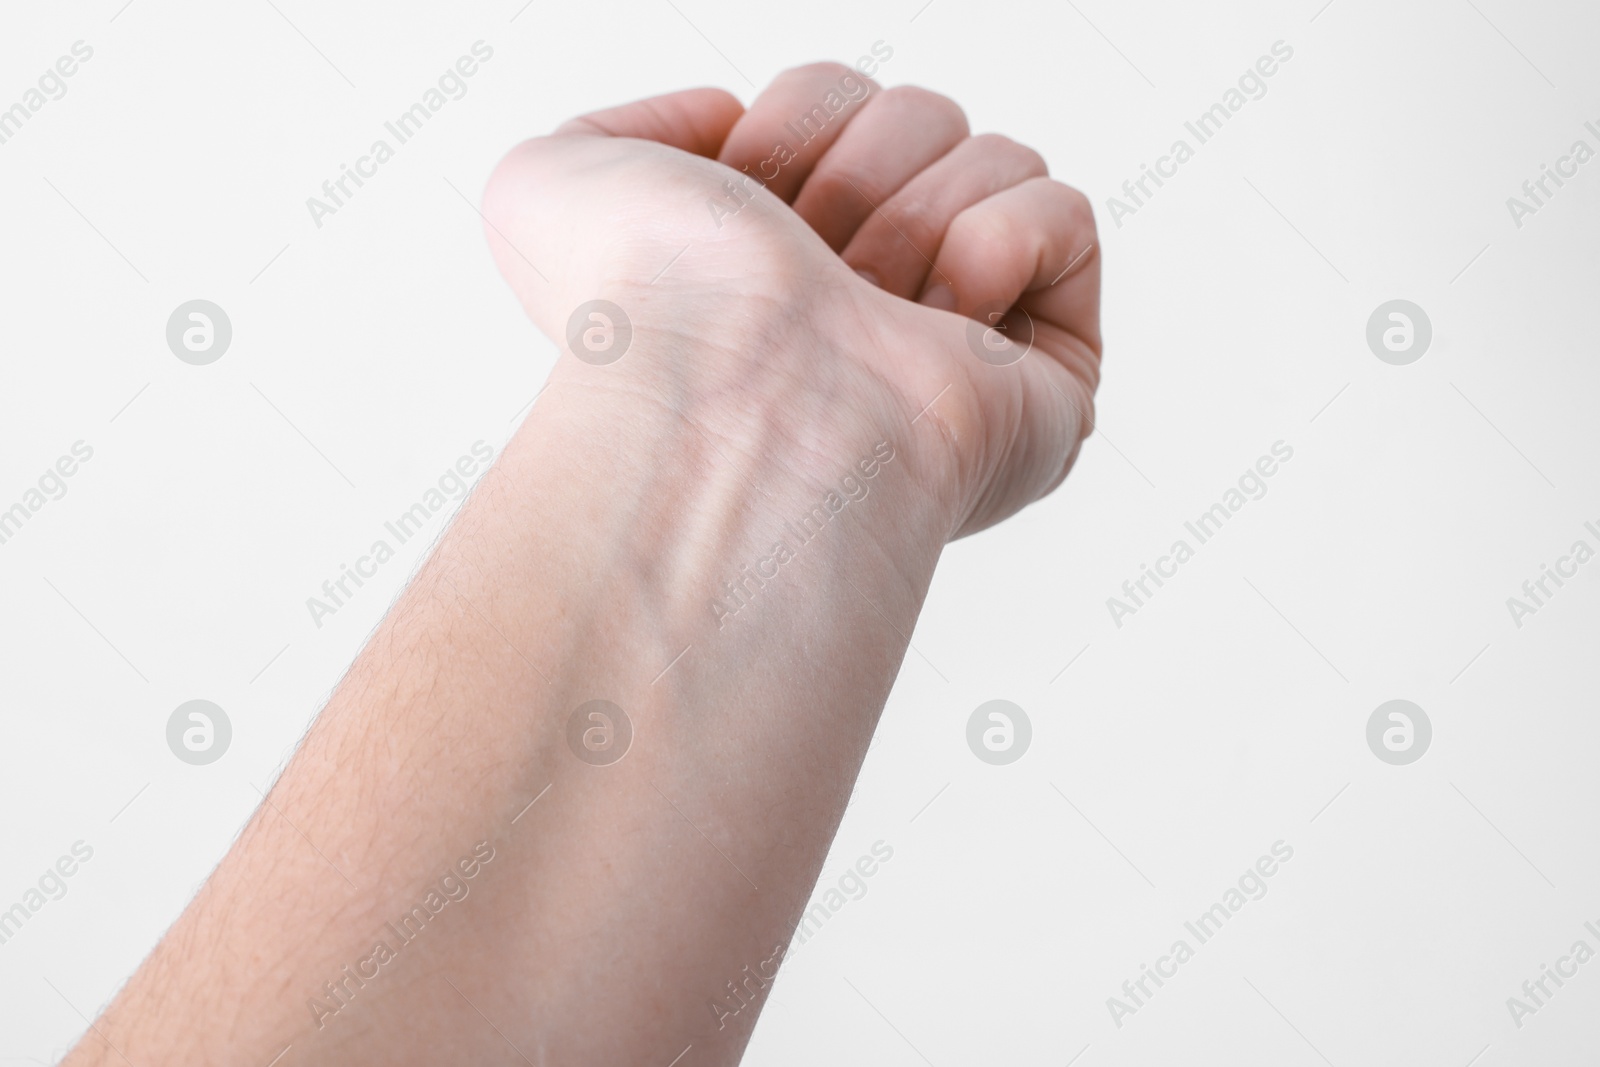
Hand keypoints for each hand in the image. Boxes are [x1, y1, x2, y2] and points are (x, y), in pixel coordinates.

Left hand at [482, 62, 1101, 537]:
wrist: (736, 398)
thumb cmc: (647, 312)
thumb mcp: (549, 184)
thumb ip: (623, 129)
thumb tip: (727, 123)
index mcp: (784, 258)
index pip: (836, 102)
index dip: (792, 131)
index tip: (742, 208)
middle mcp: (872, 294)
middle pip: (919, 114)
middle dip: (853, 170)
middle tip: (812, 273)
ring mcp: (965, 334)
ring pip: (992, 153)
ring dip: (914, 213)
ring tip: (870, 310)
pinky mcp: (1050, 367)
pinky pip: (1065, 214)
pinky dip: (1001, 244)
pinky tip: (944, 320)